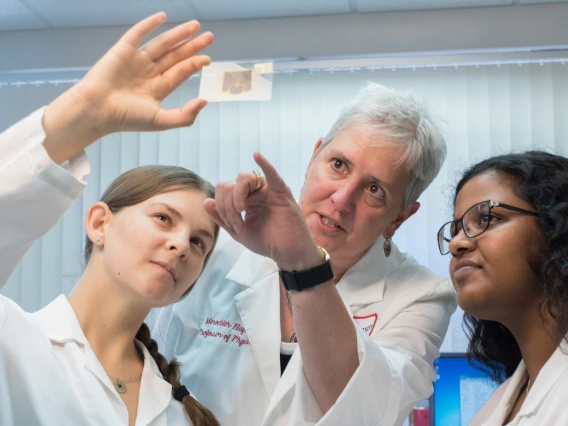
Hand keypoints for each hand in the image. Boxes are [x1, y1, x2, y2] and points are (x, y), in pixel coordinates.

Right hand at [42, 12, 212, 162]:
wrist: (97, 110)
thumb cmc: (127, 118)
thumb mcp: (161, 121)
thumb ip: (185, 115)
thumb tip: (204, 101)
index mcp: (157, 88)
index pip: (180, 72)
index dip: (194, 64)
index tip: (207, 58)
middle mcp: (149, 73)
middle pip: (175, 56)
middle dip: (192, 46)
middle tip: (209, 37)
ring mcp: (136, 61)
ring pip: (162, 43)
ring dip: (178, 34)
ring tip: (195, 26)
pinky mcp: (122, 50)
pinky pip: (138, 34)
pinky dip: (150, 24)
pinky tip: (163, 17)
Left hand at [203, 153, 322, 271]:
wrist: (287, 253)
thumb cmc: (267, 242)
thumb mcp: (238, 232)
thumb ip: (222, 218)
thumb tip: (206, 201)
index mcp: (245, 198)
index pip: (224, 189)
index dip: (222, 207)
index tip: (232, 227)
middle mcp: (255, 191)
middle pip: (229, 185)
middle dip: (227, 207)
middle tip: (237, 225)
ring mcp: (268, 190)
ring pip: (243, 179)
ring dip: (236, 198)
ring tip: (242, 215)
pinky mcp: (281, 193)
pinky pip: (272, 175)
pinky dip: (264, 164)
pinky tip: (257, 155)